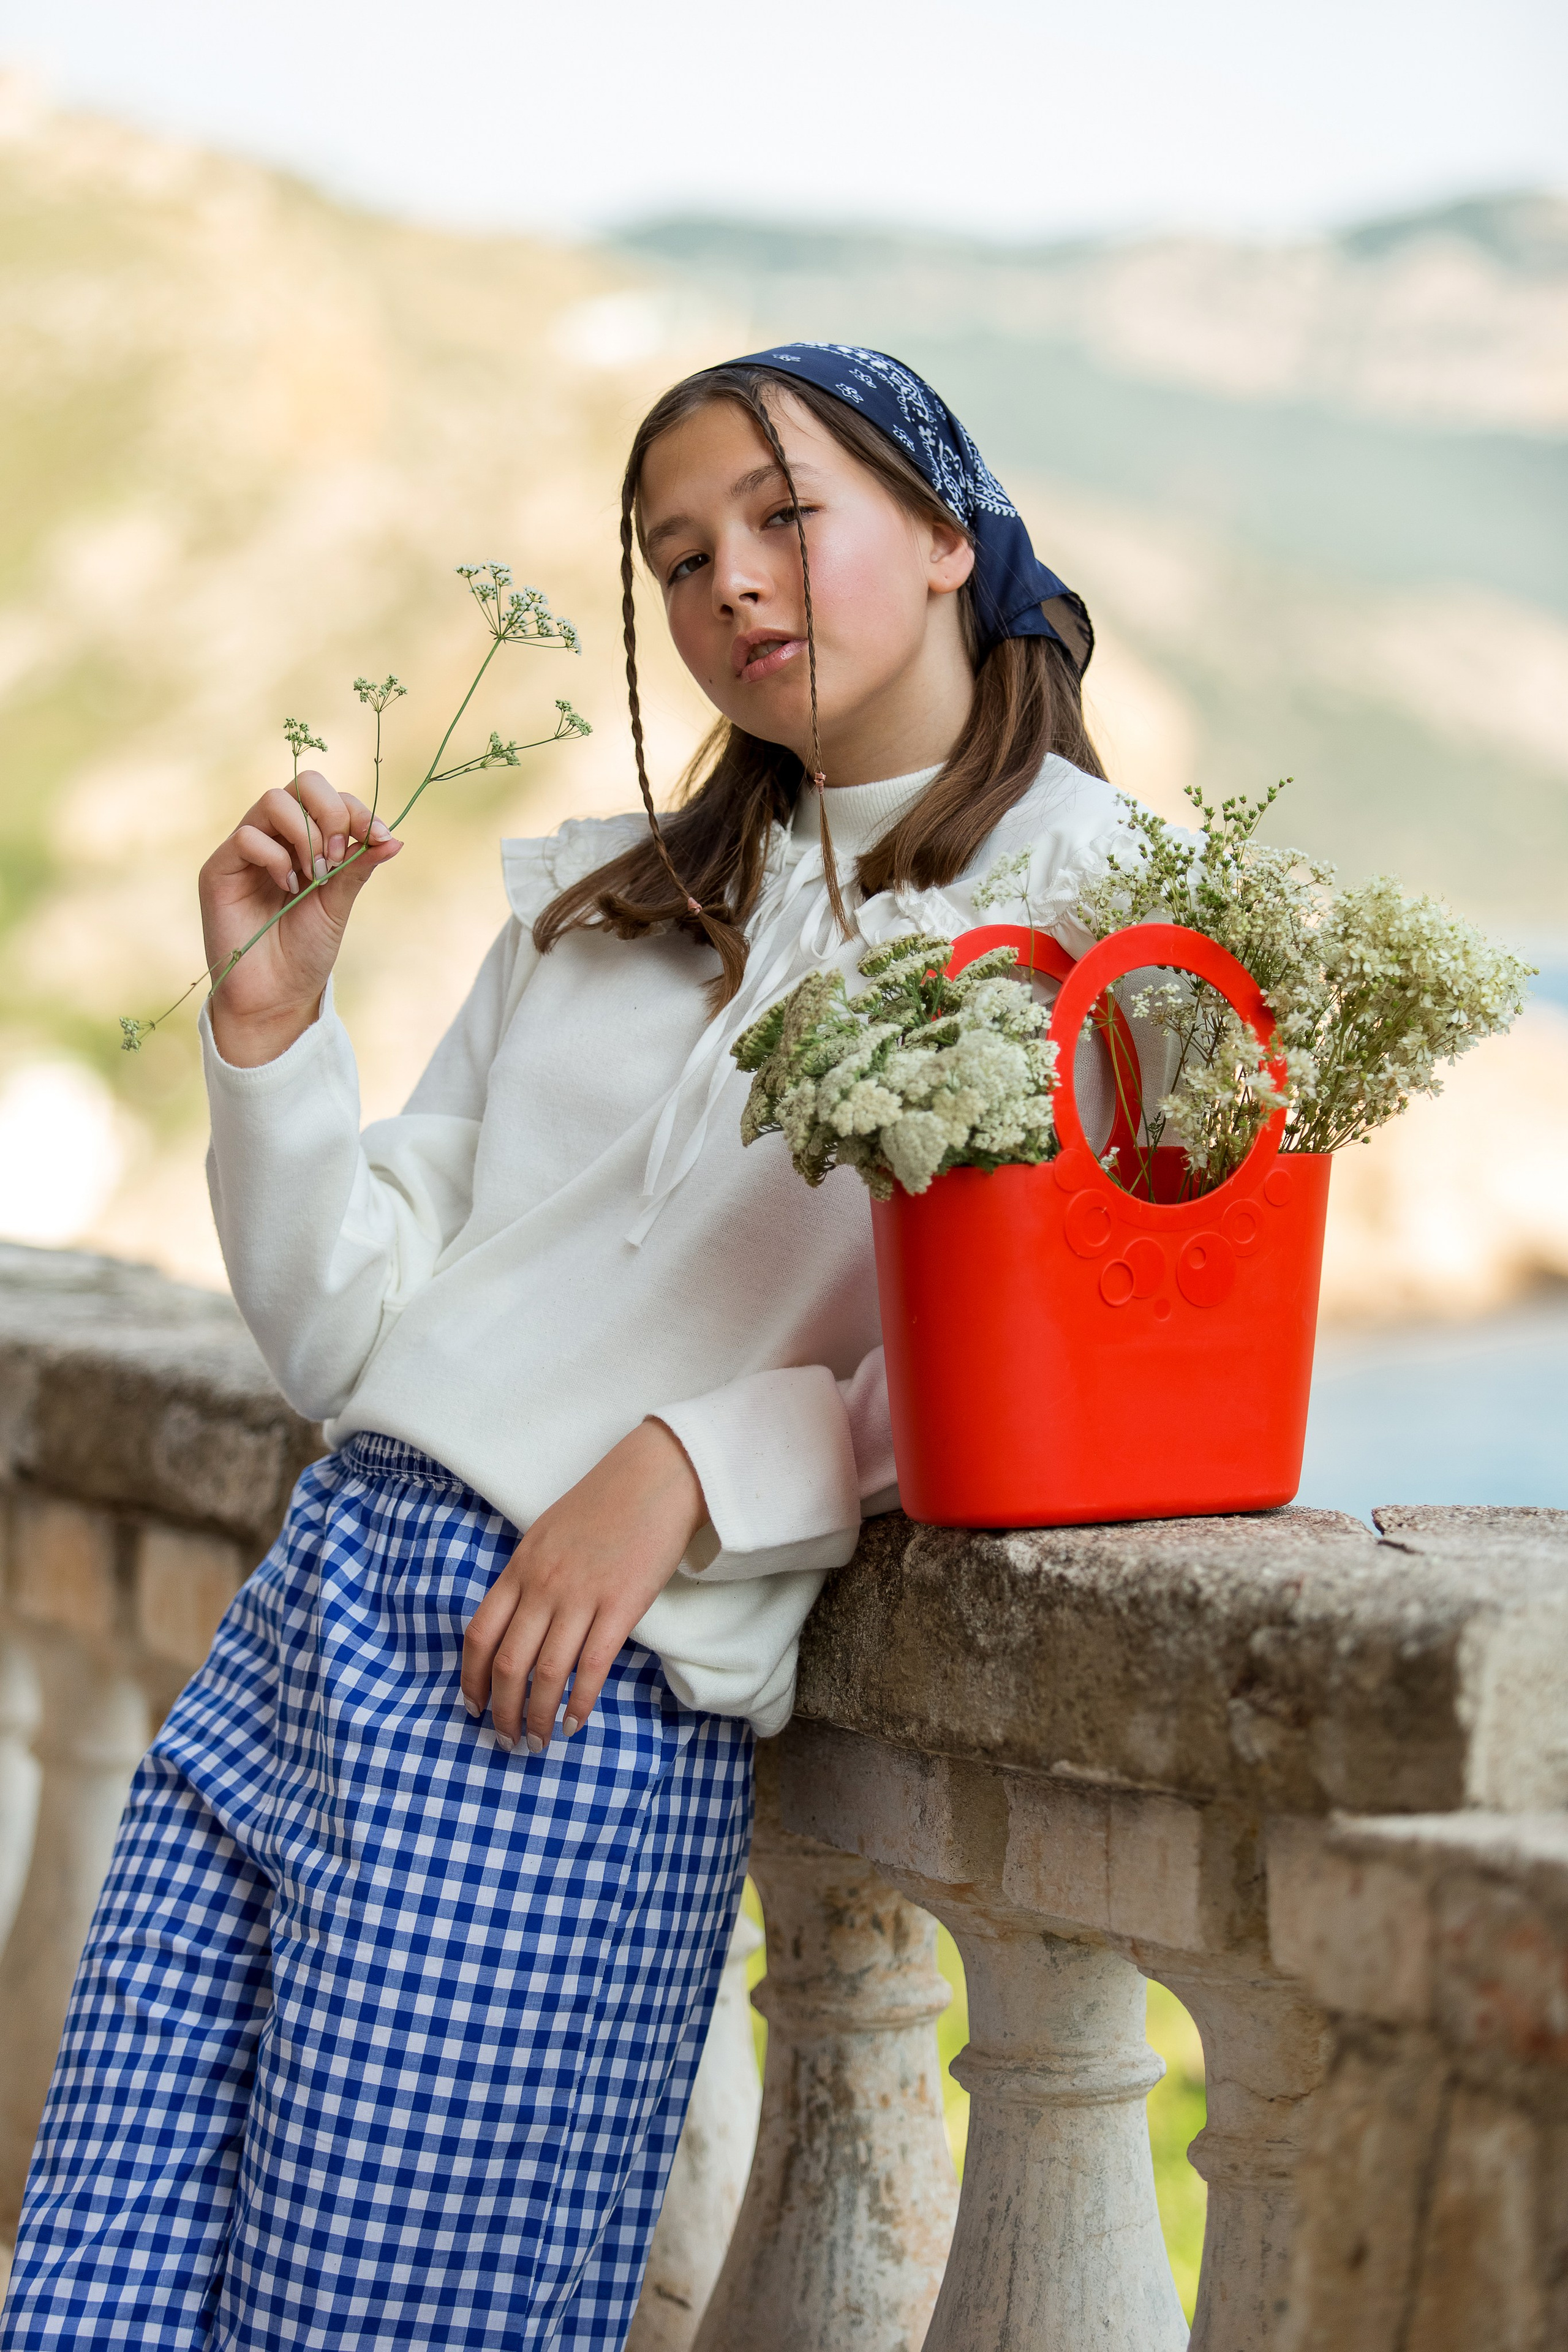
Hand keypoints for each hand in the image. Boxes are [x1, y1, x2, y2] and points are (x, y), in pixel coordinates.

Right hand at [198, 768, 402, 1066]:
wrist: (276, 996)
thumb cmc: (306, 951)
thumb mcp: (339, 904)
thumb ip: (357, 867)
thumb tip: (394, 838)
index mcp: (307, 840)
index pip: (331, 797)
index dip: (358, 811)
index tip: (379, 838)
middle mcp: (276, 837)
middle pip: (303, 784)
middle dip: (331, 812)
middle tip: (337, 858)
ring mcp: (246, 850)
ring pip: (274, 800)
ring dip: (306, 834)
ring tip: (315, 874)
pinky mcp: (220, 868)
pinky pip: (247, 837)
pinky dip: (276, 859)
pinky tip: (286, 888)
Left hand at [461, 1420, 706, 1753]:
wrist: (656, 1477)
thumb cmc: (605, 1504)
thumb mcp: (548, 1535)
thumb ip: (529, 1577)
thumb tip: (518, 1622)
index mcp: (520, 1567)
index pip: (480, 1634)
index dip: (471, 1679)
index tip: (473, 1707)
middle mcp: (543, 1585)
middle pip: (508, 1663)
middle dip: (502, 1711)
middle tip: (507, 1740)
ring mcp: (581, 1596)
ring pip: (547, 1672)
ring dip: (538, 1716)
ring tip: (538, 1742)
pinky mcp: (621, 1606)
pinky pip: (592, 1665)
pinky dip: (580, 1701)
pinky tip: (575, 1722)